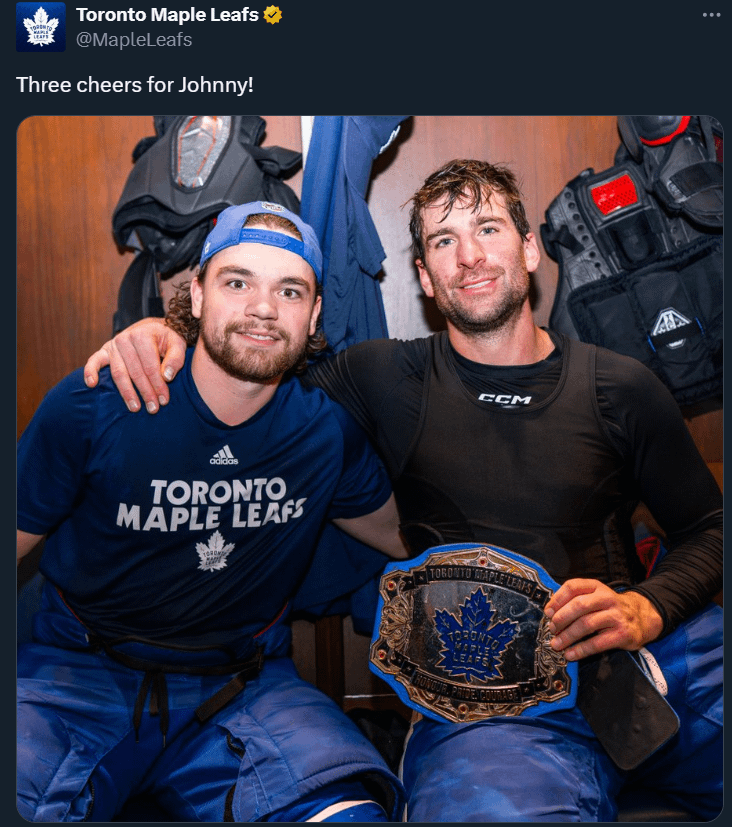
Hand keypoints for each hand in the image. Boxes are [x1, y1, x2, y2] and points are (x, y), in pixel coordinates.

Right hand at [83, 318, 186, 412]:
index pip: (150, 366)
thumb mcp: (177, 343)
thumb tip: (167, 376)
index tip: (164, 400)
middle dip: (145, 392)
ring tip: (134, 408)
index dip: (158, 385)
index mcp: (143, 336)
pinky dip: (90, 371)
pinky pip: (94, 361)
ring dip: (126, 392)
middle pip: (135, 372)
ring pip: (118, 373)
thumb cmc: (166, 338)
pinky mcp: (104, 351)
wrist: (152, 327)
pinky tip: (91, 384)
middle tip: (153, 409)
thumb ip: (176, 359)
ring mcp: (113, 345)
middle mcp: (125, 339)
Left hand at [544, 579, 662, 660]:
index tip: (547, 613)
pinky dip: (581, 650)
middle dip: (561, 619)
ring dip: (568, 636)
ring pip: (586, 624)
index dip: (557, 599)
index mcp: (596, 587)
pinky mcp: (623, 634)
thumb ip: (575, 600)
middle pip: (578, 605)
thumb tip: (550, 614)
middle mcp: (607, 598)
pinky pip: (597, 643)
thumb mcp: (595, 596)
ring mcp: (616, 616)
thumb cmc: (610, 608)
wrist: (643, 618)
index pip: (573, 587)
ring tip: (556, 645)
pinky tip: (570, 654)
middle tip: (552, 629)